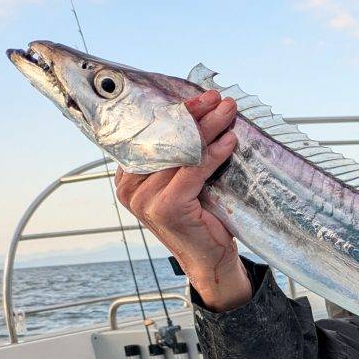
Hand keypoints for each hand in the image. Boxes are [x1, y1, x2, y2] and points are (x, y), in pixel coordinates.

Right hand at [114, 90, 251, 311]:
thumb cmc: (202, 220)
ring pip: (179, 152)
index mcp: (128, 178)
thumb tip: (200, 116)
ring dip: (207, 129)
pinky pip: (192, 171)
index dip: (175, 113)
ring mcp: (145, 199)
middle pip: (163, 139)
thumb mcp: (186, 183)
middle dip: (192, 115)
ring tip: (228, 112)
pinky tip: (229, 141)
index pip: (150, 135)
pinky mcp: (166, 207)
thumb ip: (180, 158)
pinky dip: (213, 154)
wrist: (211, 261)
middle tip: (216, 99)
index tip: (200, 98)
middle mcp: (130, 188)